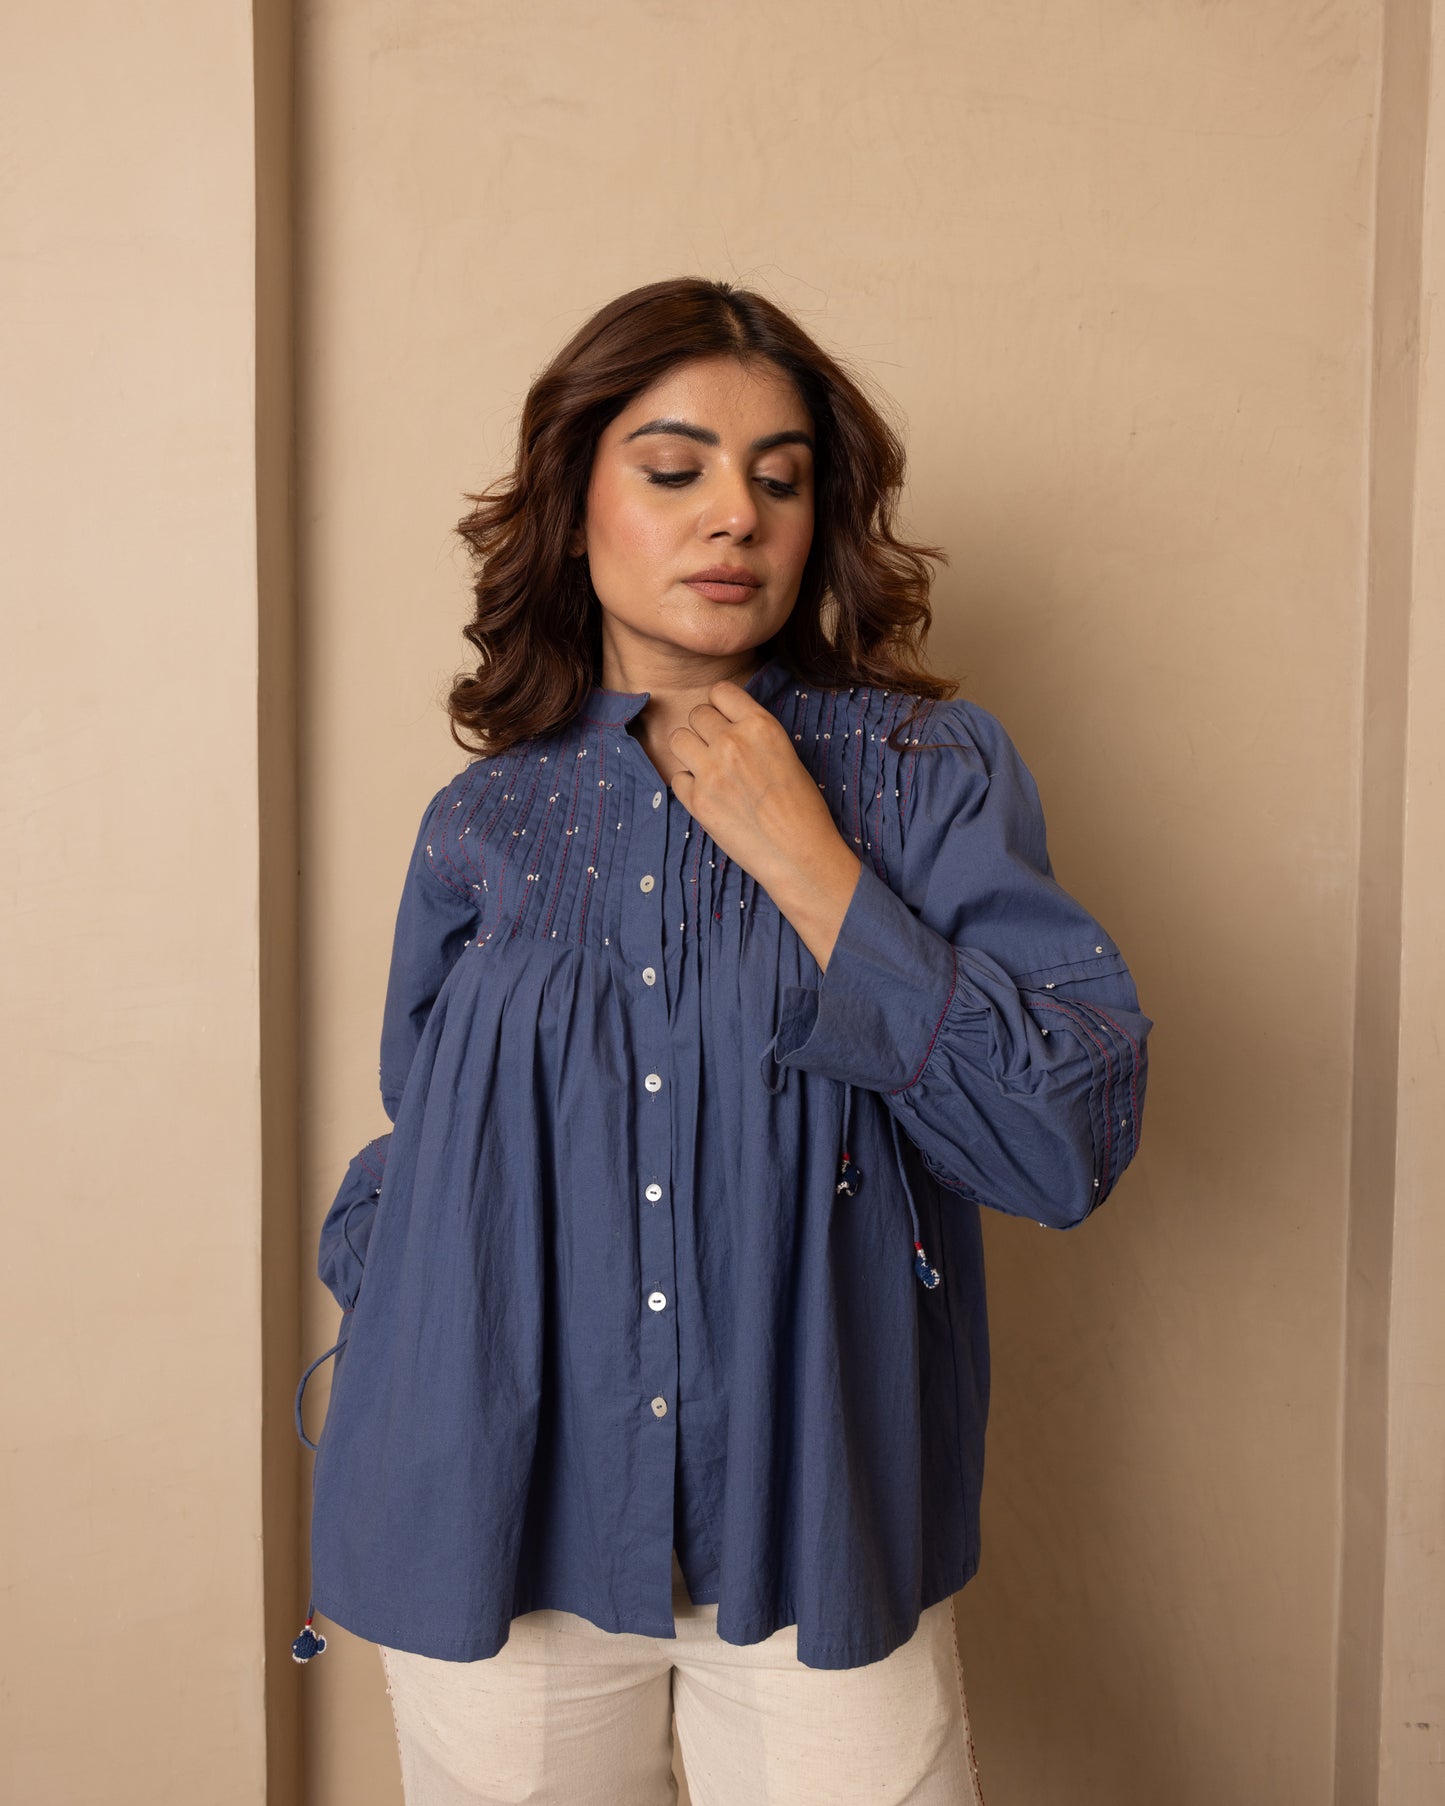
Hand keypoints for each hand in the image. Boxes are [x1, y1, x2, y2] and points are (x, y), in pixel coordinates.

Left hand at [668, 679, 862, 969]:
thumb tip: (727, 724)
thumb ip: (754, 734)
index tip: (724, 719)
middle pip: (696, 714)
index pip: (720, 691)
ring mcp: (711, 771)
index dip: (720, 705)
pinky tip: (709, 797)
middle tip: (717, 751)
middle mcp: (732, 742)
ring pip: (678, 739)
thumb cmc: (803, 808)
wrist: (800, 854)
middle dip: (704, 730)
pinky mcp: (697, 800)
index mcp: (761, 725)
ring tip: (706, 769)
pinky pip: (677, 777)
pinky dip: (688, 786)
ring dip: (689, 751)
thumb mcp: (786, 753)